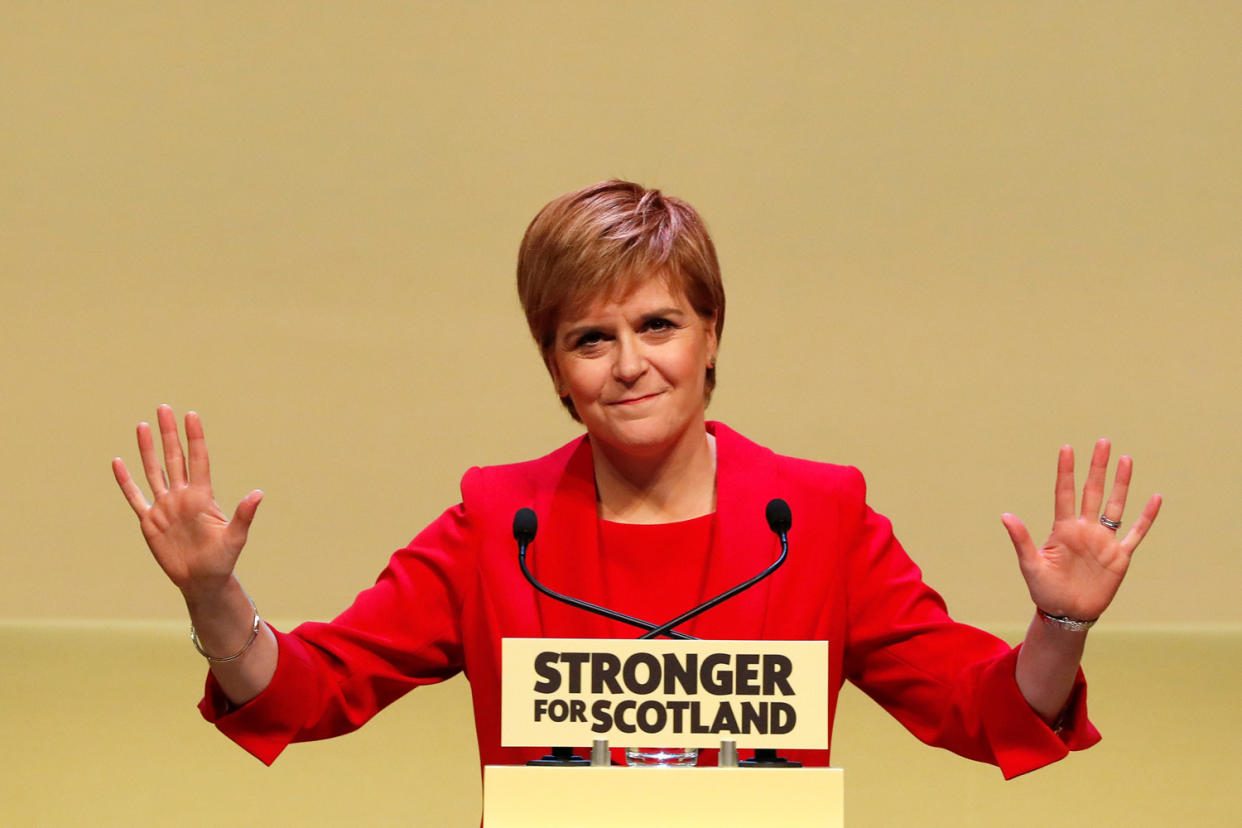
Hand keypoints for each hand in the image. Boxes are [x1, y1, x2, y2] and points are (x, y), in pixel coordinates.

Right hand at [113, 405, 261, 596]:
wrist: (202, 581)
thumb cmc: (223, 560)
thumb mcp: (236, 537)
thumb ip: (244, 515)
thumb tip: (258, 494)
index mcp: (202, 496)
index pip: (198, 459)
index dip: (194, 437)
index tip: (191, 414)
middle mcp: (182, 496)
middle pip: (174, 457)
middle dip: (169, 434)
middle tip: (164, 408)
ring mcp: (165, 507)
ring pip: (154, 471)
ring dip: (147, 449)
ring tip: (143, 425)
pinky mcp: (150, 521)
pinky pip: (136, 497)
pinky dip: (126, 480)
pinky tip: (118, 462)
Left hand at [1002, 439, 1161, 622]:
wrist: (1066, 613)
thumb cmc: (1044, 590)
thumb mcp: (1030, 564)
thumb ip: (1021, 539)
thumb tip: (1005, 515)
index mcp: (1063, 529)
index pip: (1065, 493)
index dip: (1066, 471)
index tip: (1067, 448)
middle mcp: (1085, 529)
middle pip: (1092, 491)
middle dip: (1097, 467)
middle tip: (1102, 442)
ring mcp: (1103, 541)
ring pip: (1115, 505)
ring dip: (1121, 484)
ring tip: (1125, 459)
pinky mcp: (1119, 556)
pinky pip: (1135, 532)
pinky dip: (1146, 517)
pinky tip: (1154, 498)